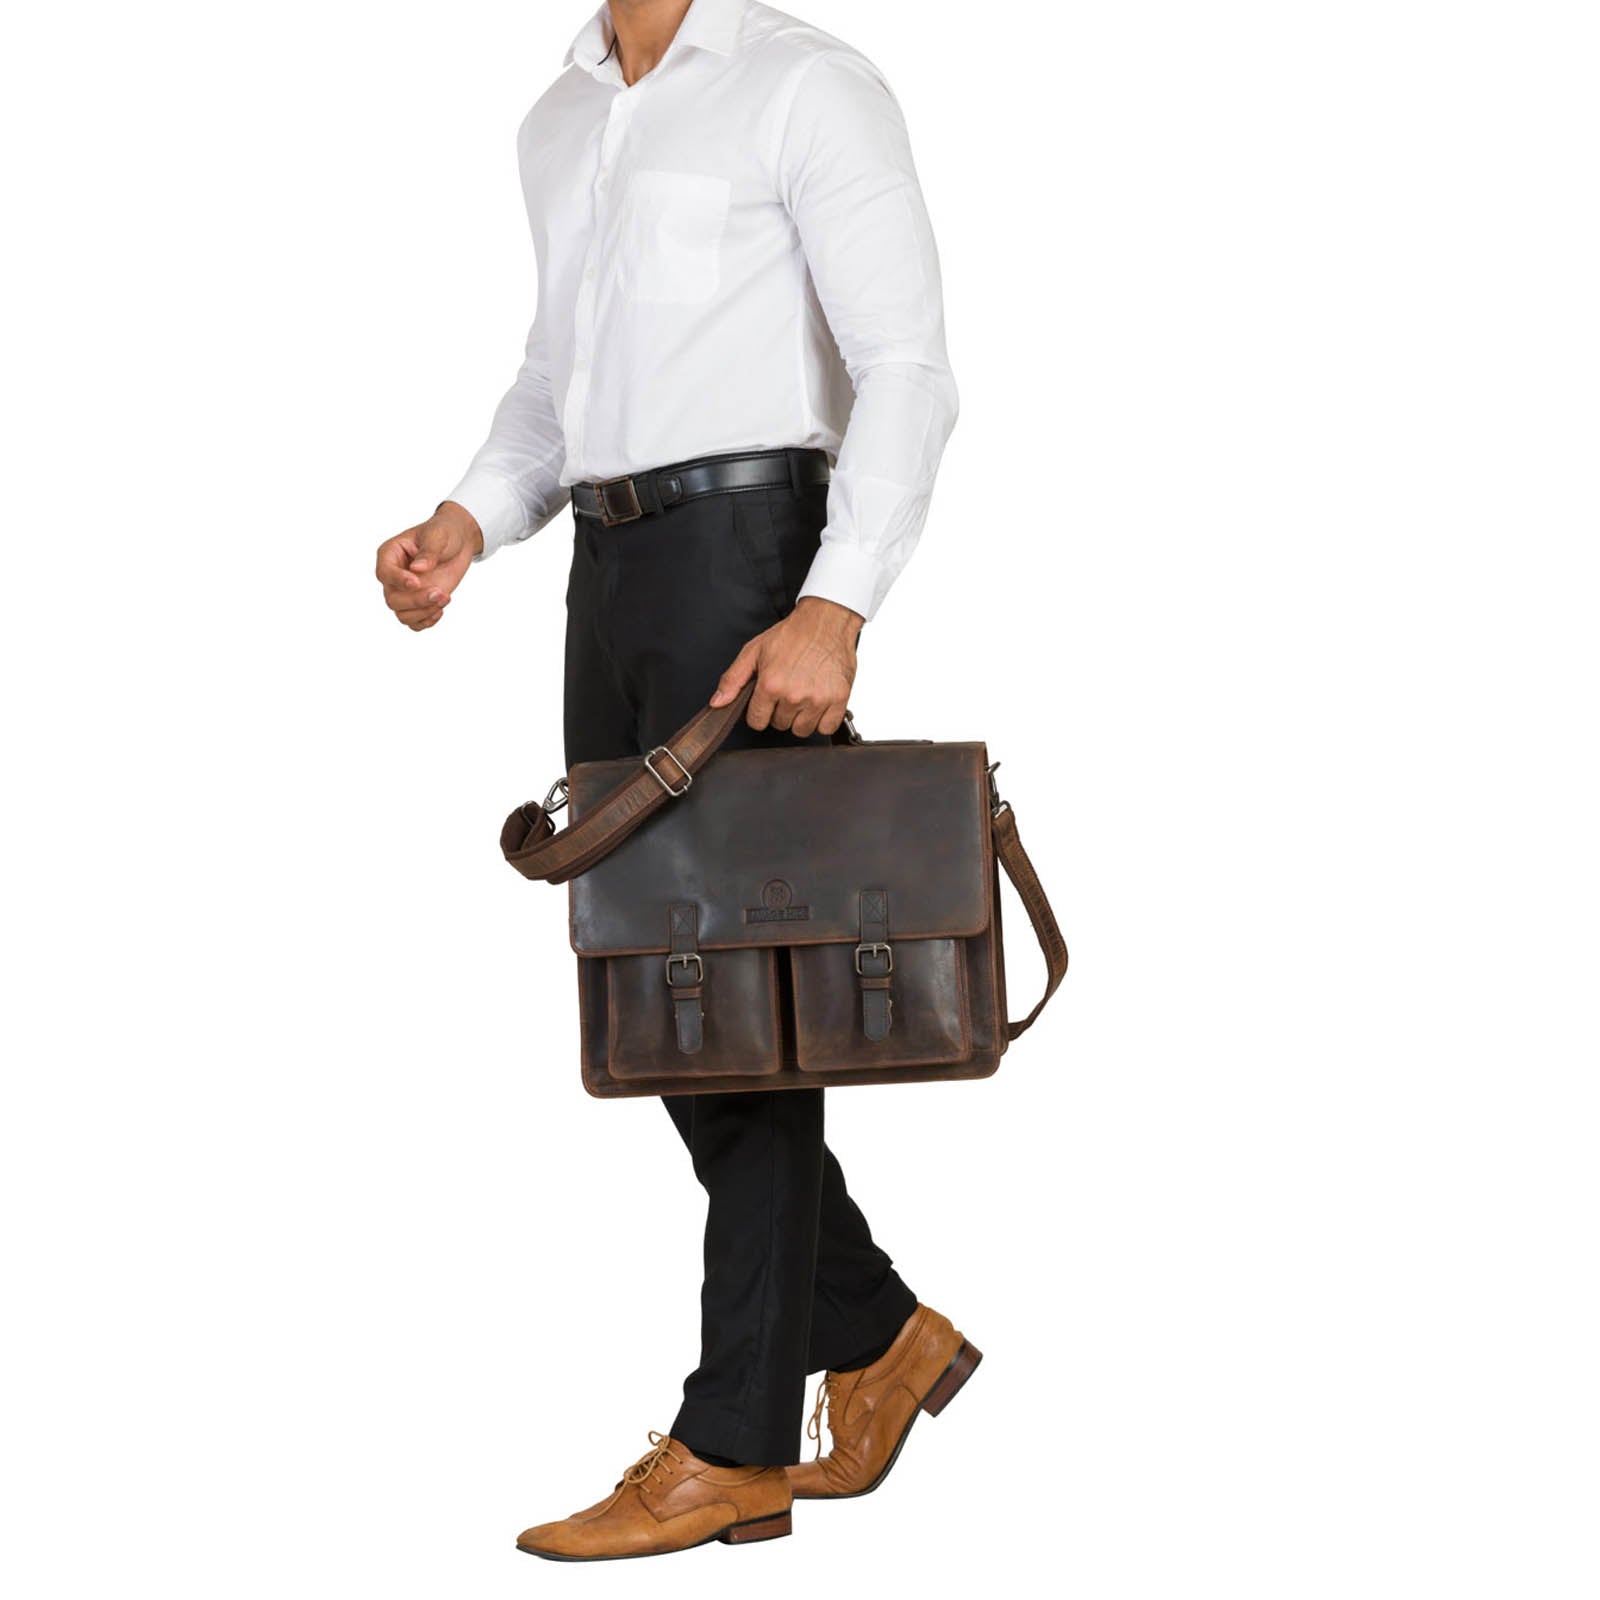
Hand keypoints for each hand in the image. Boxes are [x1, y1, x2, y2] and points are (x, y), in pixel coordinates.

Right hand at [375, 501, 482, 630]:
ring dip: (424, 612)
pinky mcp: (417, 602)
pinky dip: (426, 621)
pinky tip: (440, 609)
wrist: (459, 542)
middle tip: (441, 593)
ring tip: (445, 598)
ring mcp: (404, 591)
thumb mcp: (438, 536)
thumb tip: (417, 568)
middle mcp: (393, 576)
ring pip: (402, 614)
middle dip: (416, 601)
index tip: (417, 582)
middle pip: (393, 599)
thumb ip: (428, 552)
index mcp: (390, 554)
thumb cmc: (444, 533)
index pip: (384, 573)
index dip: (398, 581)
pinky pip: (413, 622)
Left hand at [710, 596, 864, 737]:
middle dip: (780, 712)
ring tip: (803, 695)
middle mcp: (794, 695)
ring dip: (801, 718)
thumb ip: (733, 679)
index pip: (757, 721)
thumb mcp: (754, 651)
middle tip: (787, 690)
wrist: (825, 621)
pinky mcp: (839, 700)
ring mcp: (818, 699)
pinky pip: (826, 728)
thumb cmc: (792, 634)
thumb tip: (717, 703)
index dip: (759, 712)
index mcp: (771, 685)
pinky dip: (822, 720)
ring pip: (802, 730)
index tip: (766, 700)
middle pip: (780, 725)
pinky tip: (818, 703)